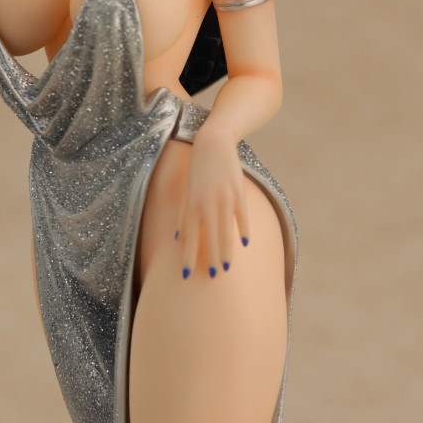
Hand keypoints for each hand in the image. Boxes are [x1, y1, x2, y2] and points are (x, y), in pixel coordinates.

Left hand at [175, 122, 251, 278]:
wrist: (213, 144)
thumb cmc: (197, 168)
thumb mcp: (186, 190)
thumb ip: (183, 214)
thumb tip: (178, 237)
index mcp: (192, 205)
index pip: (190, 237)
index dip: (188, 256)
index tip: (186, 274)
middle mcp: (207, 205)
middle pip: (209, 238)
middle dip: (210, 259)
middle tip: (212, 278)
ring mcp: (224, 200)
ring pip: (225, 231)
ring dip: (226, 251)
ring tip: (227, 268)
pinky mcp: (238, 193)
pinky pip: (241, 217)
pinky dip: (242, 231)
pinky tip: (244, 244)